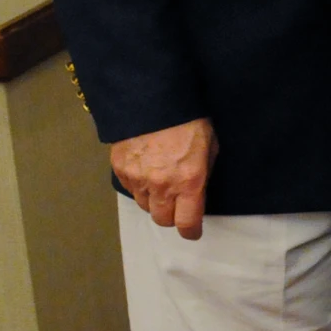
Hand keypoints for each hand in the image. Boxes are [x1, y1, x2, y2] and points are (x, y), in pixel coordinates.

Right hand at [111, 118, 217, 239]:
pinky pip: (131, 190)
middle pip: (162, 220)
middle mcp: (161, 186)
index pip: (186, 222)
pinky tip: (147, 171)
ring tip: (162, 184)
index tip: (193, 231)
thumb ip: (204, 173)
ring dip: (155, 201)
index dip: (190, 231)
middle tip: (178, 205)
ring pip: (145, 206)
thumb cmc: (190, 120)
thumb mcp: (210, 147)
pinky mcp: (120, 170)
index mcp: (189, 182)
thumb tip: (198, 190)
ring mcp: (138, 180)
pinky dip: (140, 187)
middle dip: (172, 216)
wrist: (153, 100)